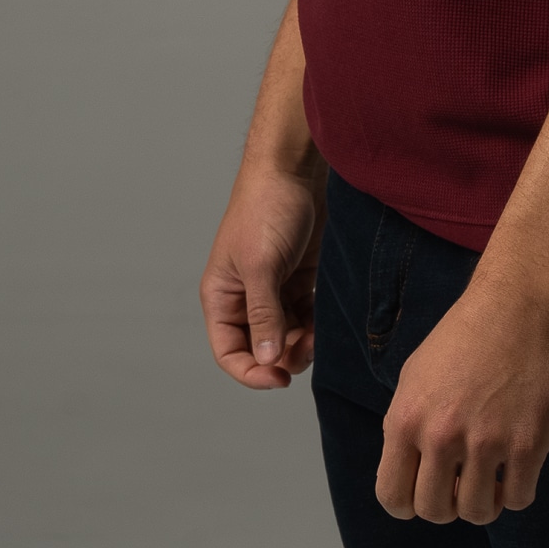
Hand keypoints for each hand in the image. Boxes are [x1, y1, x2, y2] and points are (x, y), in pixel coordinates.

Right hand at [200, 165, 326, 389]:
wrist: (295, 169)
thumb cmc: (266, 208)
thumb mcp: (262, 265)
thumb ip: (263, 314)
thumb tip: (265, 359)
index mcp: (223, 295)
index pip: (229, 350)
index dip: (250, 372)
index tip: (279, 378)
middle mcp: (245, 296)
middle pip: (259, 347)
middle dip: (281, 357)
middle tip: (306, 352)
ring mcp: (274, 287)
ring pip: (285, 335)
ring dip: (301, 344)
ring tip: (318, 339)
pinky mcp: (299, 277)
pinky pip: (304, 315)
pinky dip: (314, 326)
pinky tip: (325, 325)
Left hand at [376, 277, 548, 523]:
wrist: (521, 302)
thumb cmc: (469, 333)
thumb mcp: (416, 373)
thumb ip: (407, 423)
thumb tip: (407, 469)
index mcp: (406, 418)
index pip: (392, 497)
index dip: (409, 504)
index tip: (430, 490)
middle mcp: (440, 435)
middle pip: (435, 511)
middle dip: (450, 504)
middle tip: (465, 480)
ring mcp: (485, 441)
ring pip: (478, 512)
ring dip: (486, 501)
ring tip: (494, 474)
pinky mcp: (527, 443)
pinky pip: (518, 499)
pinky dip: (518, 491)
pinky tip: (520, 465)